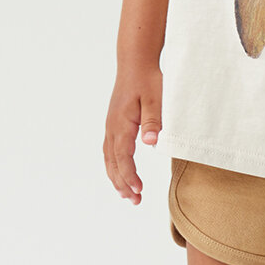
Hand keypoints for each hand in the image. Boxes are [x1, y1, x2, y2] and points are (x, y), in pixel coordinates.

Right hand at [103, 60, 163, 203]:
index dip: (130, 176)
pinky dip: (114, 166)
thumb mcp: (155, 99)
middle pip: (113, 163)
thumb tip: (150, 144)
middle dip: (122, 183)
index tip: (138, 190)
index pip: (123, 157)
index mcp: (121, 124)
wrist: (135, 63)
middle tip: (135, 200)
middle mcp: (112, 128)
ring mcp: (111, 126)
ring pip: (109, 158)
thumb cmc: (148, 80)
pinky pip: (110, 150)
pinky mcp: (114, 124)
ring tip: (127, 194)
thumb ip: (154, 121)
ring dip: (117, 177)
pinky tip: (121, 173)